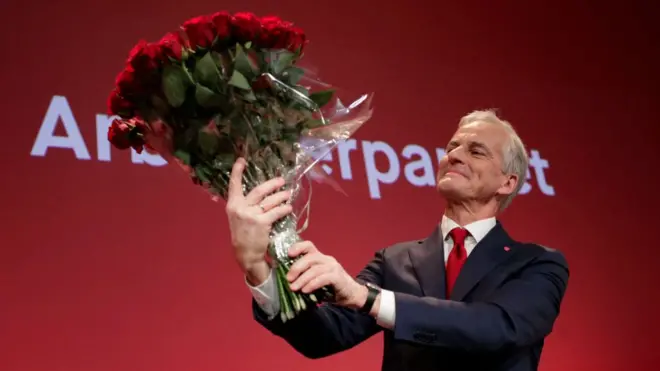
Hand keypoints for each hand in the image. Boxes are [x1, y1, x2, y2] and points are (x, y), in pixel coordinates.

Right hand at [225, 158, 292, 281]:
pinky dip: (284, 209)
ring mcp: (251, 215)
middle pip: (259, 190)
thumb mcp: (238, 218)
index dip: (237, 171)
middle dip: (272, 184)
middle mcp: (240, 208)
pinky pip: (276, 212)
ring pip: (270, 201)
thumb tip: (261, 193)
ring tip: (288, 194)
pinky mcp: (262, 223)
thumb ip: (245, 205)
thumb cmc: (244, 235)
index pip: (233, 185)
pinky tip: (289, 208)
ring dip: (281, 196)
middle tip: (281, 181)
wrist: (245, 254)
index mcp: (232, 205)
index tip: (242, 160)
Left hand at [286, 241, 367, 308]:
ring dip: (302, 279)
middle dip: (296, 267)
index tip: (288, 254)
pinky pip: (323, 278)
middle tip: (288, 279)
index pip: (308, 246)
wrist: (351, 295)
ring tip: (294, 288)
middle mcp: (327, 259)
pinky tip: (305, 290)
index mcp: (320, 258)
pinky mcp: (338, 277)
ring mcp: (333, 267)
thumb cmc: (330, 288)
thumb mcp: (315, 280)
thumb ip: (304, 276)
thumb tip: (287, 281)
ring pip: (315, 269)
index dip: (298, 247)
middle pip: (310, 257)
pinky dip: (312, 284)